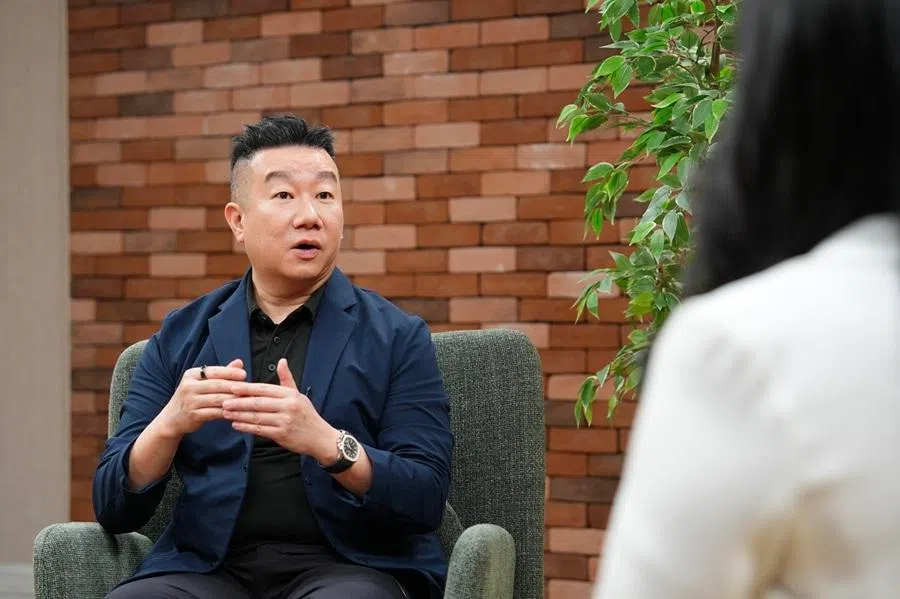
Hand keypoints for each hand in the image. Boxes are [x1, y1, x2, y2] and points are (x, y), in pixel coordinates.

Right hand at [159, 359, 245, 437]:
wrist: (172, 418)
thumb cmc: (193, 396)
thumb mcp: (202, 382)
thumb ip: (221, 373)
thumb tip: (240, 363)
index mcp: (191, 375)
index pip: (213, 371)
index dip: (229, 372)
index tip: (244, 374)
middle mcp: (189, 386)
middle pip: (217, 385)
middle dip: (235, 387)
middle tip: (250, 389)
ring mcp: (190, 402)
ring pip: (218, 400)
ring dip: (234, 400)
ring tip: (248, 400)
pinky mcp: (193, 415)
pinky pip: (215, 413)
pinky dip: (227, 412)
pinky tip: (238, 412)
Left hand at [223, 358, 337, 460]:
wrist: (320, 437)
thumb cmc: (307, 415)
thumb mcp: (299, 395)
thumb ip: (287, 379)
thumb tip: (281, 361)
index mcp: (290, 395)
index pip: (264, 389)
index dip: (247, 388)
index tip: (232, 387)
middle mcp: (288, 406)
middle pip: (258, 403)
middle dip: (239, 402)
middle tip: (223, 401)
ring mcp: (285, 421)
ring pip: (257, 417)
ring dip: (239, 415)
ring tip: (226, 412)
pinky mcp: (282, 435)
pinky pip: (260, 430)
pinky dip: (246, 427)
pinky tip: (236, 424)